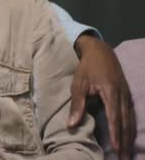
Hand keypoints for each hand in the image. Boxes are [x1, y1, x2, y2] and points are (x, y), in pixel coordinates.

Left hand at [68, 34, 134, 159]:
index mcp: (111, 92)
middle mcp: (123, 96)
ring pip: (130, 121)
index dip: (116, 134)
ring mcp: (127, 96)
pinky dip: (130, 129)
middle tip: (124, 158)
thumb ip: (77, 104)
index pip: (115, 117)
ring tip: (127, 153)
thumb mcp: (79, 84)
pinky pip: (131, 116)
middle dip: (126, 142)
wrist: (100, 51)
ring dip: (130, 138)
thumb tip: (71, 125)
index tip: (117, 148)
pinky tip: (128, 138)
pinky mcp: (127, 96)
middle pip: (126, 123)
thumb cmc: (87, 68)